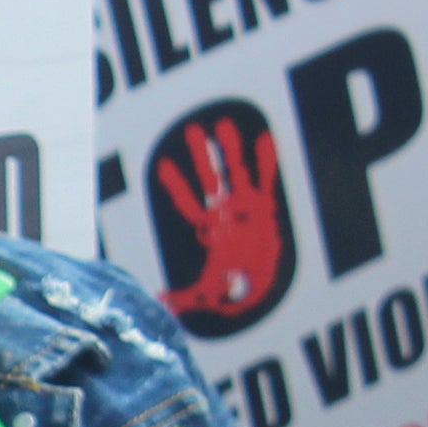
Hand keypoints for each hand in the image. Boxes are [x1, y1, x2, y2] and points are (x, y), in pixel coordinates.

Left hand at [154, 115, 286, 321]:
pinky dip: (266, 161)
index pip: (188, 202)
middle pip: (210, 178)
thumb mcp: (206, 293)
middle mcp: (226, 212)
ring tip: (225, 125)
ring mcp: (246, 207)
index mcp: (209, 228)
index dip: (176, 185)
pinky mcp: (268, 208)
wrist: (263, 290)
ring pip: (237, 172)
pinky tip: (264, 139)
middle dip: (202, 155)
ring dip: (231, 150)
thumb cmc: (234, 290)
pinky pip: (267, 180)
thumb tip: (159, 301)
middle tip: (194, 130)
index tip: (163, 165)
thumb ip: (182, 297)